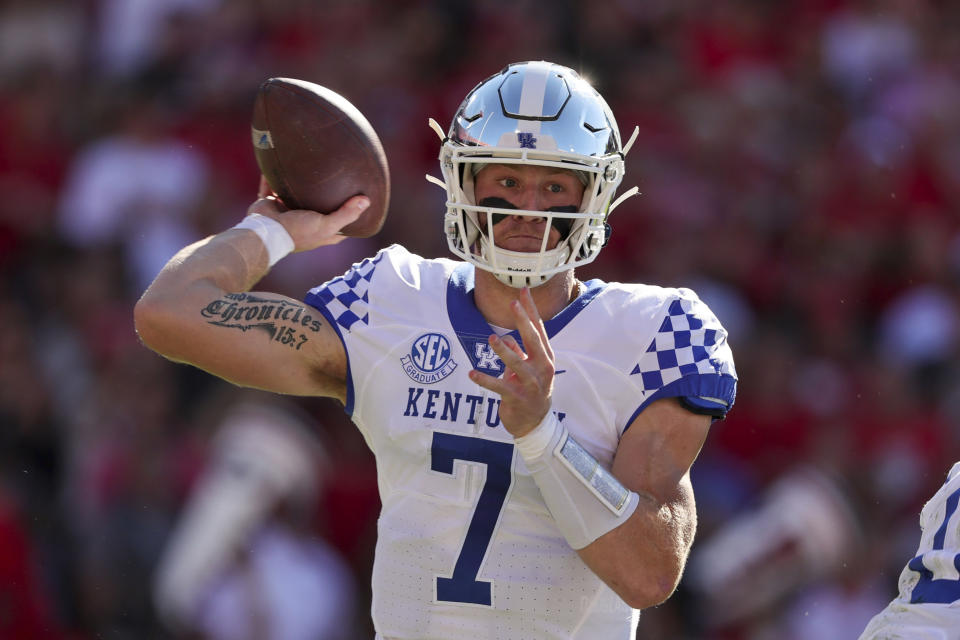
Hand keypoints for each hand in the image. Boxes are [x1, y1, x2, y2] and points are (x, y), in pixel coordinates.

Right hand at [246, 176, 367, 251]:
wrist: (265, 230)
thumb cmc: (297, 231)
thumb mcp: (326, 225)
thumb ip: (346, 214)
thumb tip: (366, 201)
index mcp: (319, 232)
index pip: (341, 227)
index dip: (351, 217)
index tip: (360, 203)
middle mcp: (304, 223)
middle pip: (318, 208)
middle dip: (324, 197)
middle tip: (336, 178)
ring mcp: (286, 213)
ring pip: (294, 195)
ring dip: (298, 185)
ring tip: (307, 166)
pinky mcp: (271, 203)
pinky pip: (271, 186)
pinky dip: (272, 176)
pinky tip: (279, 161)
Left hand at [469, 288, 553, 437]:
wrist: (534, 423)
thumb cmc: (531, 391)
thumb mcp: (528, 368)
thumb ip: (519, 352)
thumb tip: (508, 339)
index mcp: (545, 358)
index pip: (538, 329)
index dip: (531, 310)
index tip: (523, 291)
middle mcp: (542, 368)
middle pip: (533, 340)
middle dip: (523, 321)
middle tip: (513, 303)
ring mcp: (531, 384)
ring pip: (516, 363)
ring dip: (503, 351)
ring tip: (492, 339)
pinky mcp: (517, 397)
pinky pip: (498, 386)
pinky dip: (484, 380)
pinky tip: (472, 373)